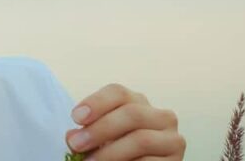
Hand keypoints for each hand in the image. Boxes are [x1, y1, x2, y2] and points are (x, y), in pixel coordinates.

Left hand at [65, 83, 185, 160]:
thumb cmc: (117, 152)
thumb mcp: (101, 140)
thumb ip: (88, 135)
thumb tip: (72, 136)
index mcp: (138, 103)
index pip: (118, 92)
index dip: (96, 102)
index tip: (76, 117)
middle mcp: (161, 116)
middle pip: (131, 113)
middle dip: (100, 129)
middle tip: (76, 144)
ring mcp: (172, 139)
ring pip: (141, 139)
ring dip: (110, 153)